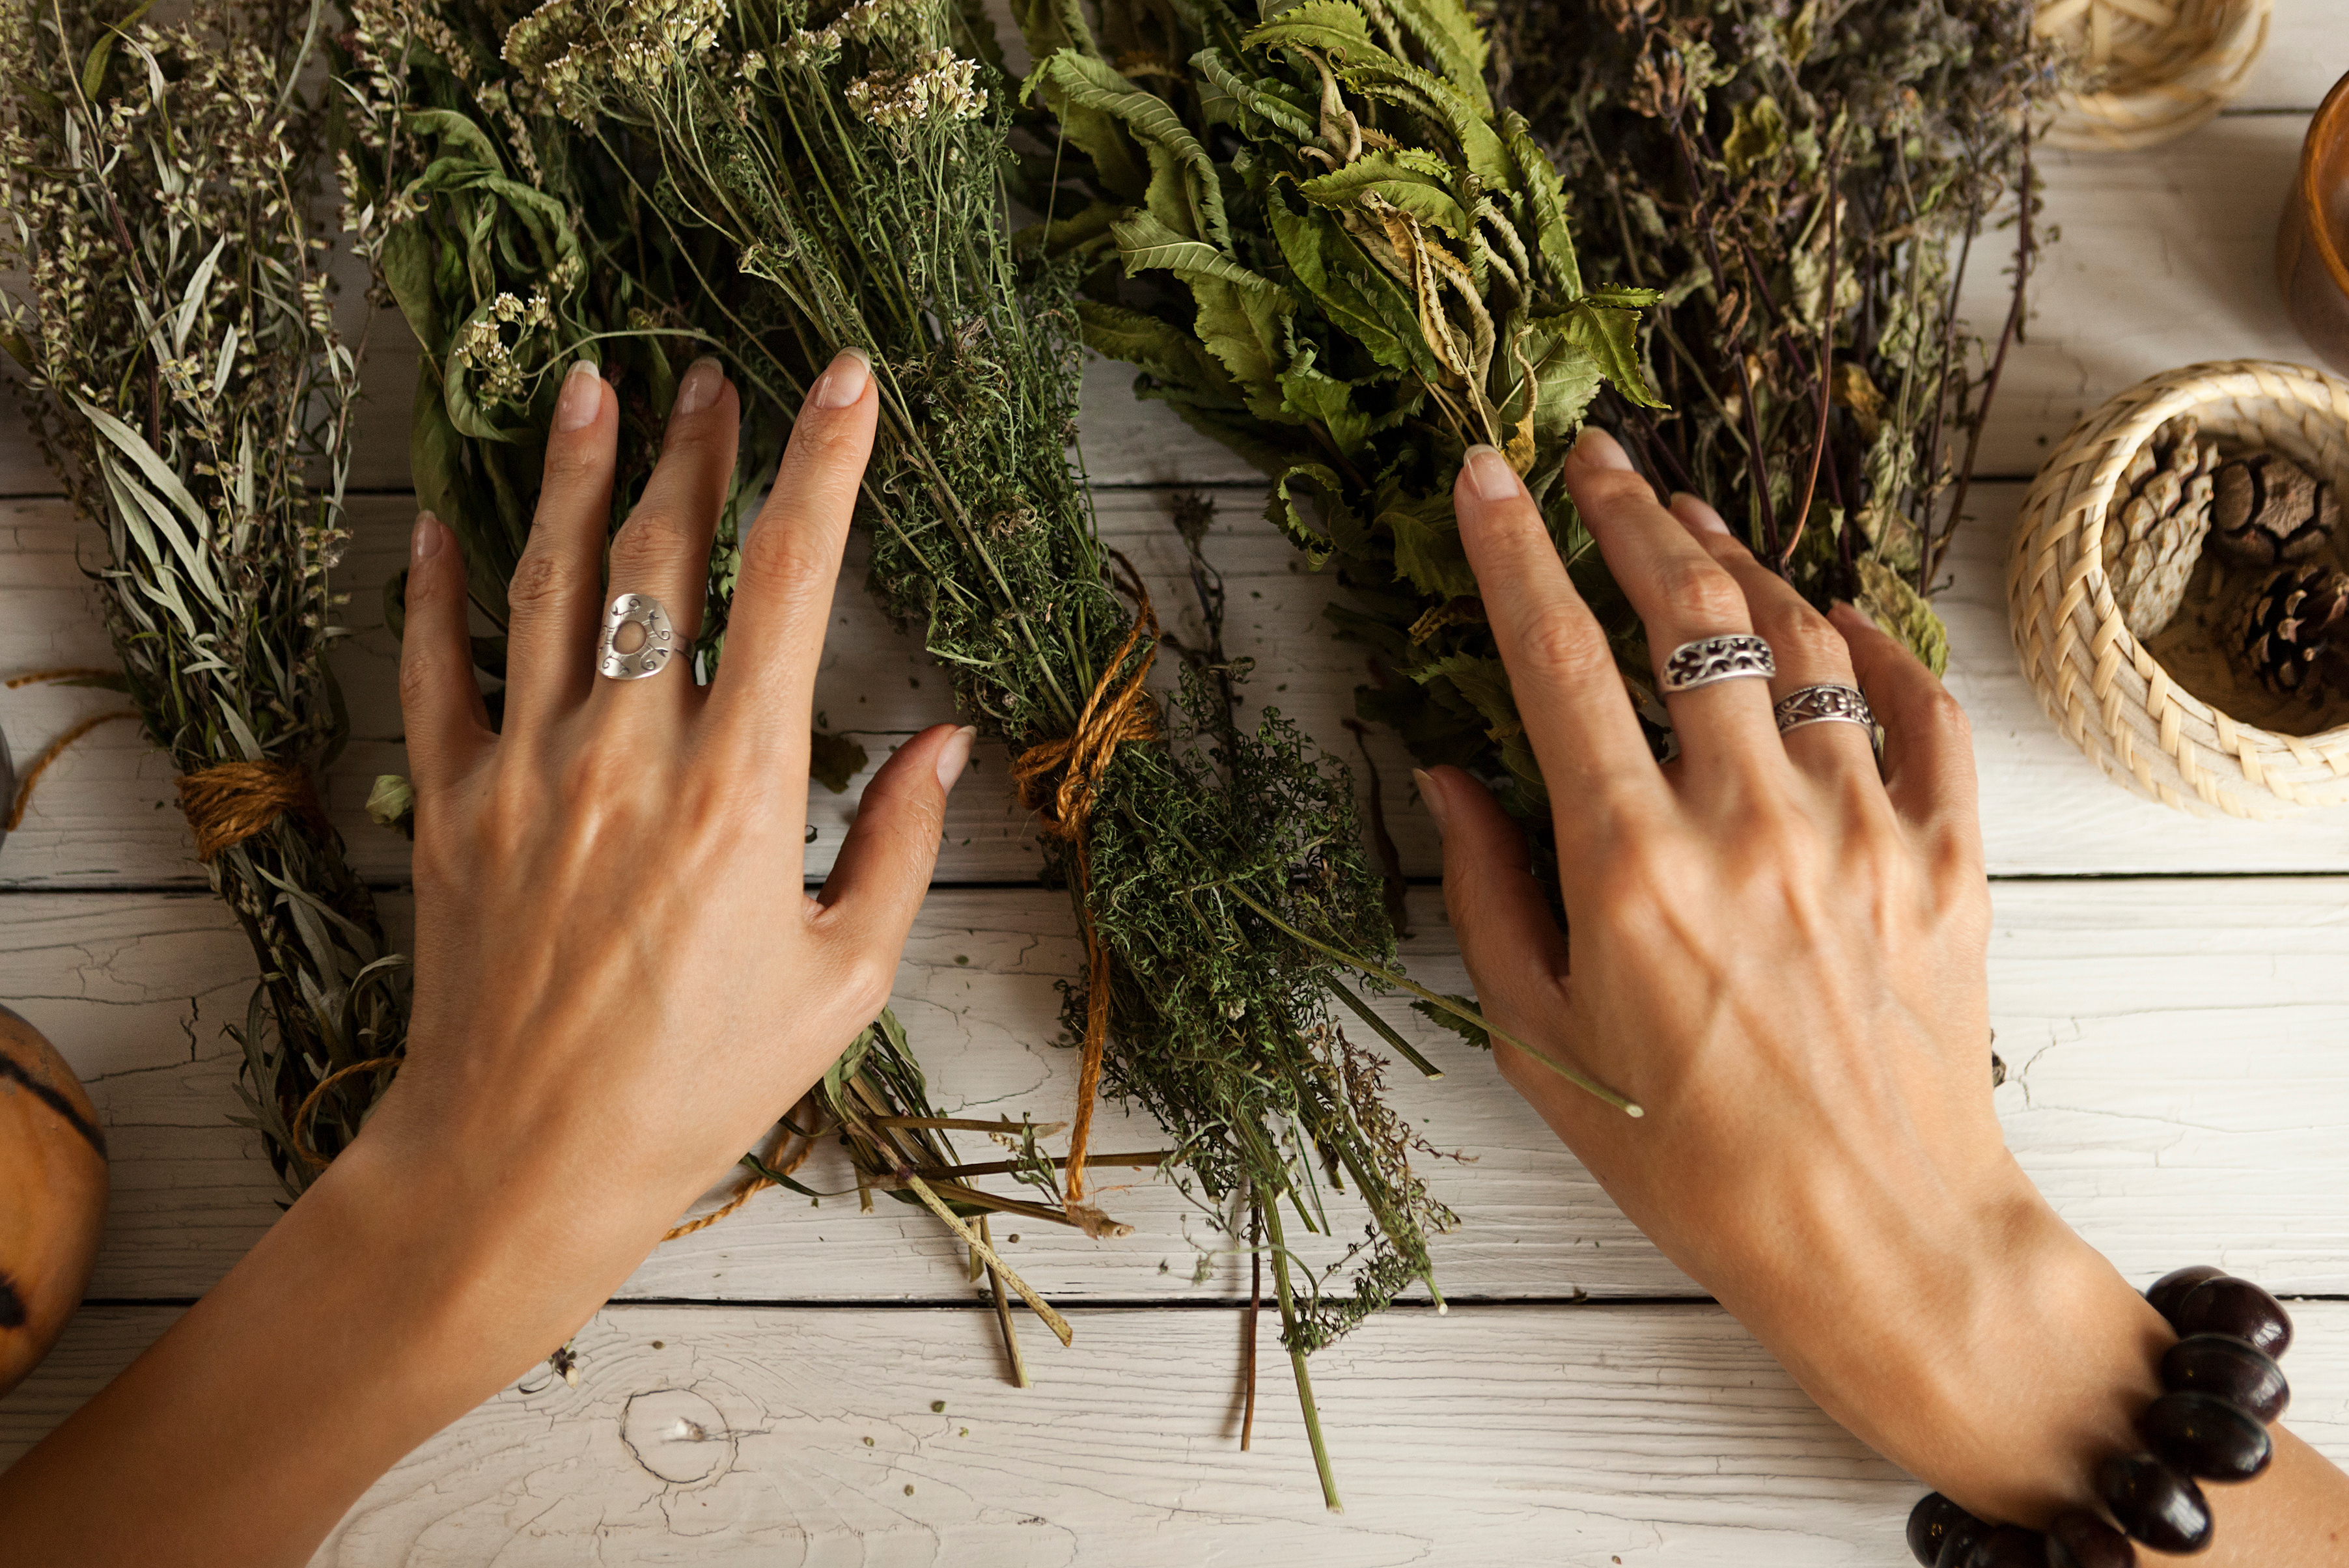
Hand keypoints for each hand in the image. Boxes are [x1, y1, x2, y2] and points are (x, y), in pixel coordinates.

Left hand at [0, 348, 975, 1565]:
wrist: (527, 1160)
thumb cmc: (703, 1083)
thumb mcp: (844, 978)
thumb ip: (900, 845)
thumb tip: (951, 740)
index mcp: (743, 791)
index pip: (792, 587)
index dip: (824, 469)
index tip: (843, 382)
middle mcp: (631, 756)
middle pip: (663, 559)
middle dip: (696, 451)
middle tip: (711, 377)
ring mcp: (527, 773)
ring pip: (550, 587)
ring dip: (576, 478)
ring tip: (593, 387)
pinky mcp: (453, 808)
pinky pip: (437, 672)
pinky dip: (437, 591)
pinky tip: (443, 523)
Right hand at [1429, 429, 2311, 1548]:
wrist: (1878, 1237)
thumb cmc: (1690, 1159)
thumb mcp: (1543, 1041)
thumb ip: (1487, 893)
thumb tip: (1447, 774)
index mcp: (1634, 869)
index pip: (1557, 664)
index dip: (1514, 552)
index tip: (1486, 472)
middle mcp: (1751, 823)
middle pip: (1688, 613)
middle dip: (1628, 513)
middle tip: (1592, 457)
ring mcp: (1864, 829)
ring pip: (1801, 637)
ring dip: (1737, 559)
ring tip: (1688, 520)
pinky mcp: (1949, 854)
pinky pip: (1918, 708)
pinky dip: (1871, 643)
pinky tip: (1831, 612)